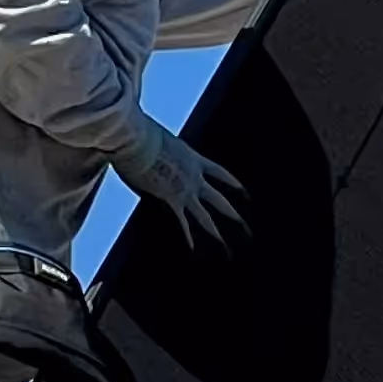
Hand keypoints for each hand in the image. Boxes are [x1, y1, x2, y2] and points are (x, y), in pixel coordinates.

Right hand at [126, 121, 245, 247]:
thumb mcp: (162, 140)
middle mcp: (194, 176)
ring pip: (205, 216)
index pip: (219, 173)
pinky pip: (182, 222)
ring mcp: (185, 189)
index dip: (232, 183)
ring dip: (216, 233)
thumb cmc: (142, 133)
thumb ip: (164, 151)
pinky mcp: (171, 199)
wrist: (138, 139)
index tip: (243, 192)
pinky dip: (188, 236)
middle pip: (218, 199)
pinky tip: (194, 248)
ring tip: (227, 247)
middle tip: (244, 225)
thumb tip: (154, 155)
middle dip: (232, 214)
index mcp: (194, 158)